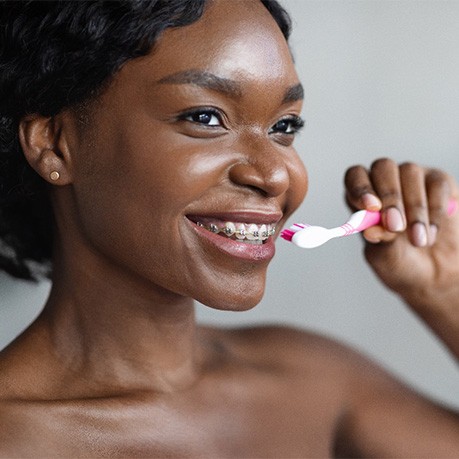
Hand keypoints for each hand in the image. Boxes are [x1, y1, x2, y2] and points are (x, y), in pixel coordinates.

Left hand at [345, 158, 458, 355]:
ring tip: (419, 239)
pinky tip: (437, 226)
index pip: (354, 177)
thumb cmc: (403, 269)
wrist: (437, 278)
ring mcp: (414, 183)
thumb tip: (369, 221)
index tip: (366, 207)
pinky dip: (438, 203)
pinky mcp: (443, 187)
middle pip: (381, 168)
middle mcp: (386, 186)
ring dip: (415, 206)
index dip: (359, 186)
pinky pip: (440, 179)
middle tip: (394, 227)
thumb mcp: (384, 260)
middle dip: (388, 196)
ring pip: (410, 172)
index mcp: (363, 200)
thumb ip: (375, 241)